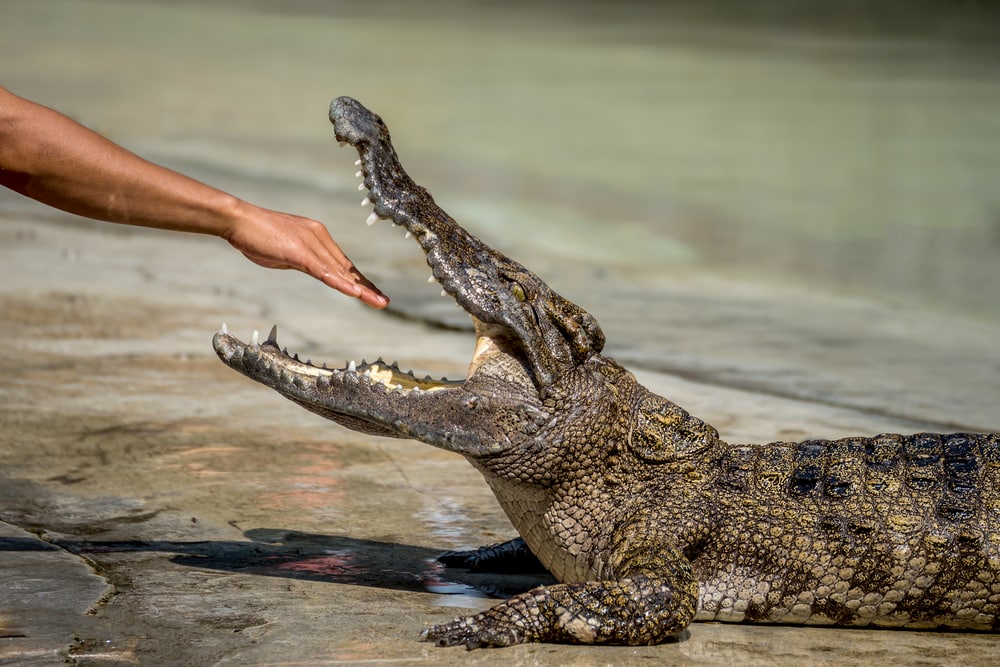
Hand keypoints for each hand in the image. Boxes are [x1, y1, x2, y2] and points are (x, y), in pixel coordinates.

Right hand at [224, 204, 387, 307]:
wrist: (238, 219)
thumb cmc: (257, 235)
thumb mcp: (286, 251)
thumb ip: (302, 259)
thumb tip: (312, 268)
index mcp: (318, 235)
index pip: (342, 262)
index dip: (358, 279)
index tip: (372, 293)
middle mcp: (319, 237)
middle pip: (347, 267)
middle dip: (366, 287)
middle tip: (383, 302)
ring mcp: (310, 243)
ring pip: (340, 271)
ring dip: (360, 289)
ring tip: (376, 302)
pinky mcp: (299, 251)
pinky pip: (324, 271)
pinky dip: (341, 283)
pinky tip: (355, 294)